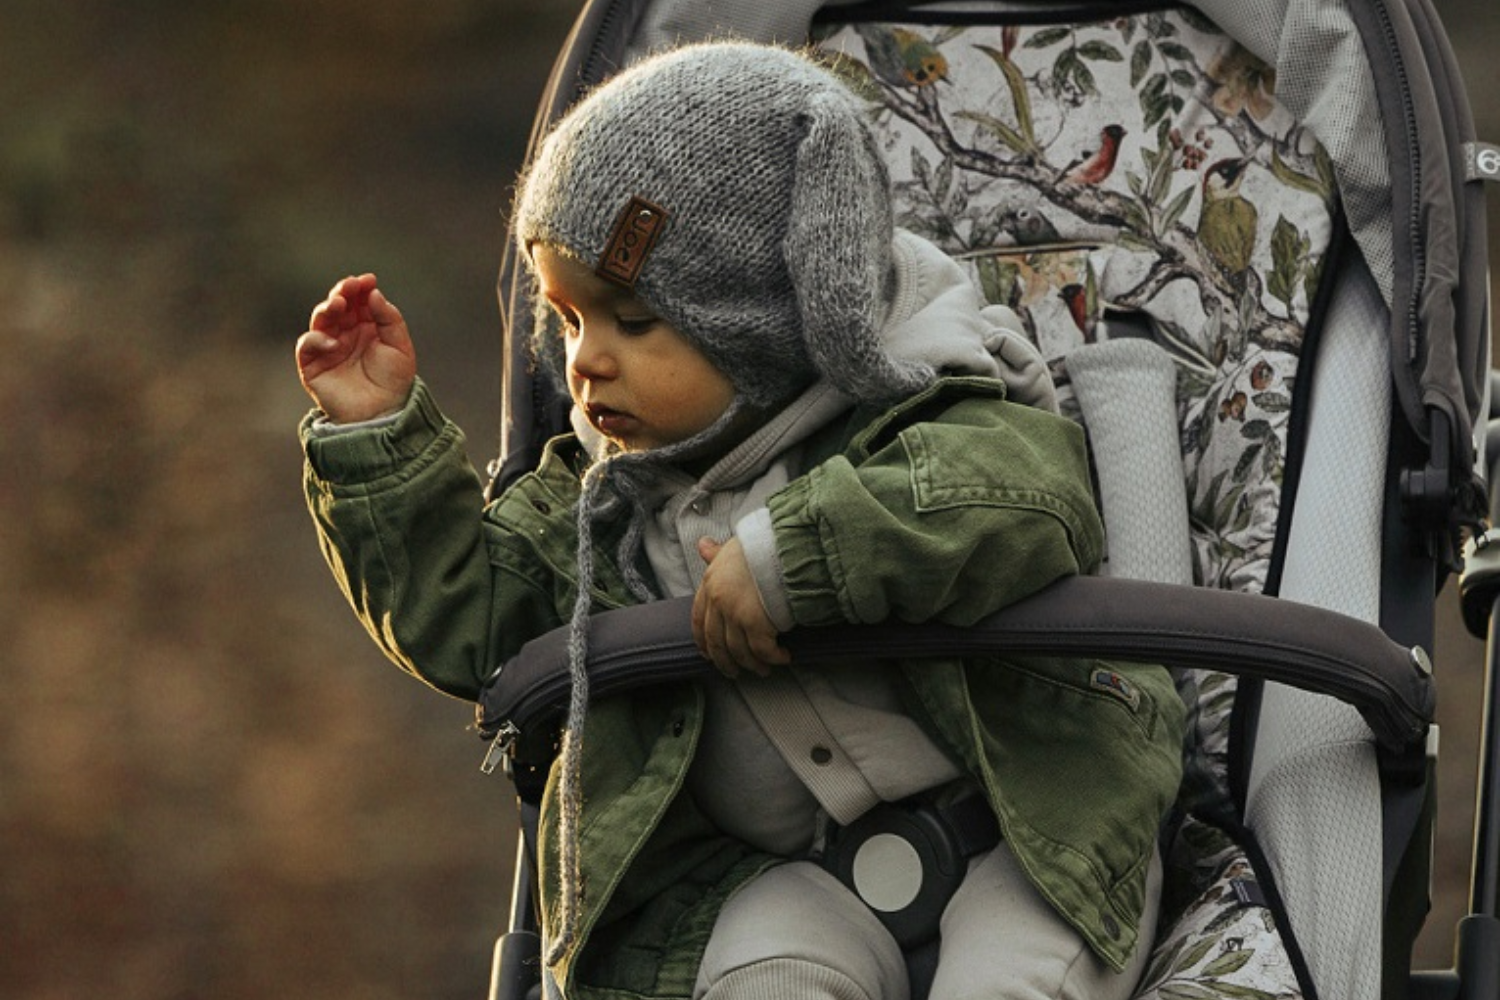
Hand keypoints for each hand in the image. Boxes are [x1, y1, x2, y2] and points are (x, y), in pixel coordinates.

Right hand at [295, 273, 417, 422]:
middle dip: (342, 292)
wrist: (383, 413)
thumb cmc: (394, 381)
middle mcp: (344, 333)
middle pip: (337, 305)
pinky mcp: (313, 365)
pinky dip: (317, 339)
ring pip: (320, 320)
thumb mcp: (400, 346)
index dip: (360, 288)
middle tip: (350, 286)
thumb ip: (389, 318)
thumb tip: (373, 292)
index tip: (368, 280)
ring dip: (326, 308)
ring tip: (338, 304)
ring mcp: (327, 348)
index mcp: (365, 326)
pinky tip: (334, 342)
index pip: (358, 300)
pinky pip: (307, 345)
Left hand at [691, 536, 789, 677]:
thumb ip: (716, 554)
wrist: (784, 545)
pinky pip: (763, 650)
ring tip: (764, 669)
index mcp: (710, 584)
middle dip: (725, 662)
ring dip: (752, 665)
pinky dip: (773, 658)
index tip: (708, 655)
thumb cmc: (761, 545)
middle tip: (735, 672)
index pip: (699, 620)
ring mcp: (735, 614)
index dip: (703, 641)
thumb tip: (703, 545)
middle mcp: (718, 601)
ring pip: (739, 651)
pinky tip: (783, 658)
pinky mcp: (756, 623)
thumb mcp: (732, 548)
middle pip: (717, 642)